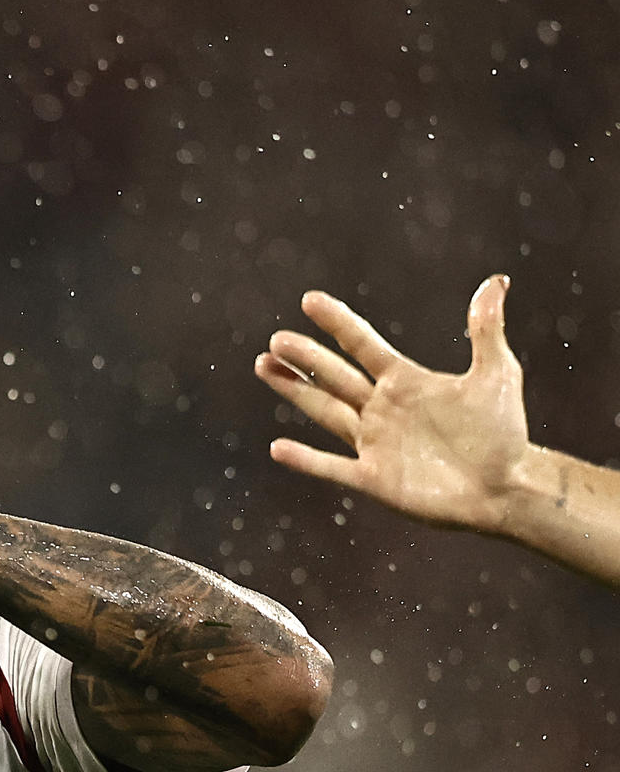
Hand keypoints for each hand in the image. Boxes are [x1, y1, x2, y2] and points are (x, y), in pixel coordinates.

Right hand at [254, 276, 532, 531]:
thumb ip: (486, 330)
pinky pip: (331, 467)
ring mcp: (374, 443)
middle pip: (334, 376)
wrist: (507, 488)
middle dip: (305, 358)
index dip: (337, 322)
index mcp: (405, 382)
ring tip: (265, 367)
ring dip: (295, 391)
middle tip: (276, 340)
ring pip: (324, 411)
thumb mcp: (497, 374)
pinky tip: (278, 448)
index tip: (310, 300)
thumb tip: (496, 282)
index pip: (362, 344)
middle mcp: (382, 409)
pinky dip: (305, 460)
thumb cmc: (504, 433)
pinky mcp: (373, 478)